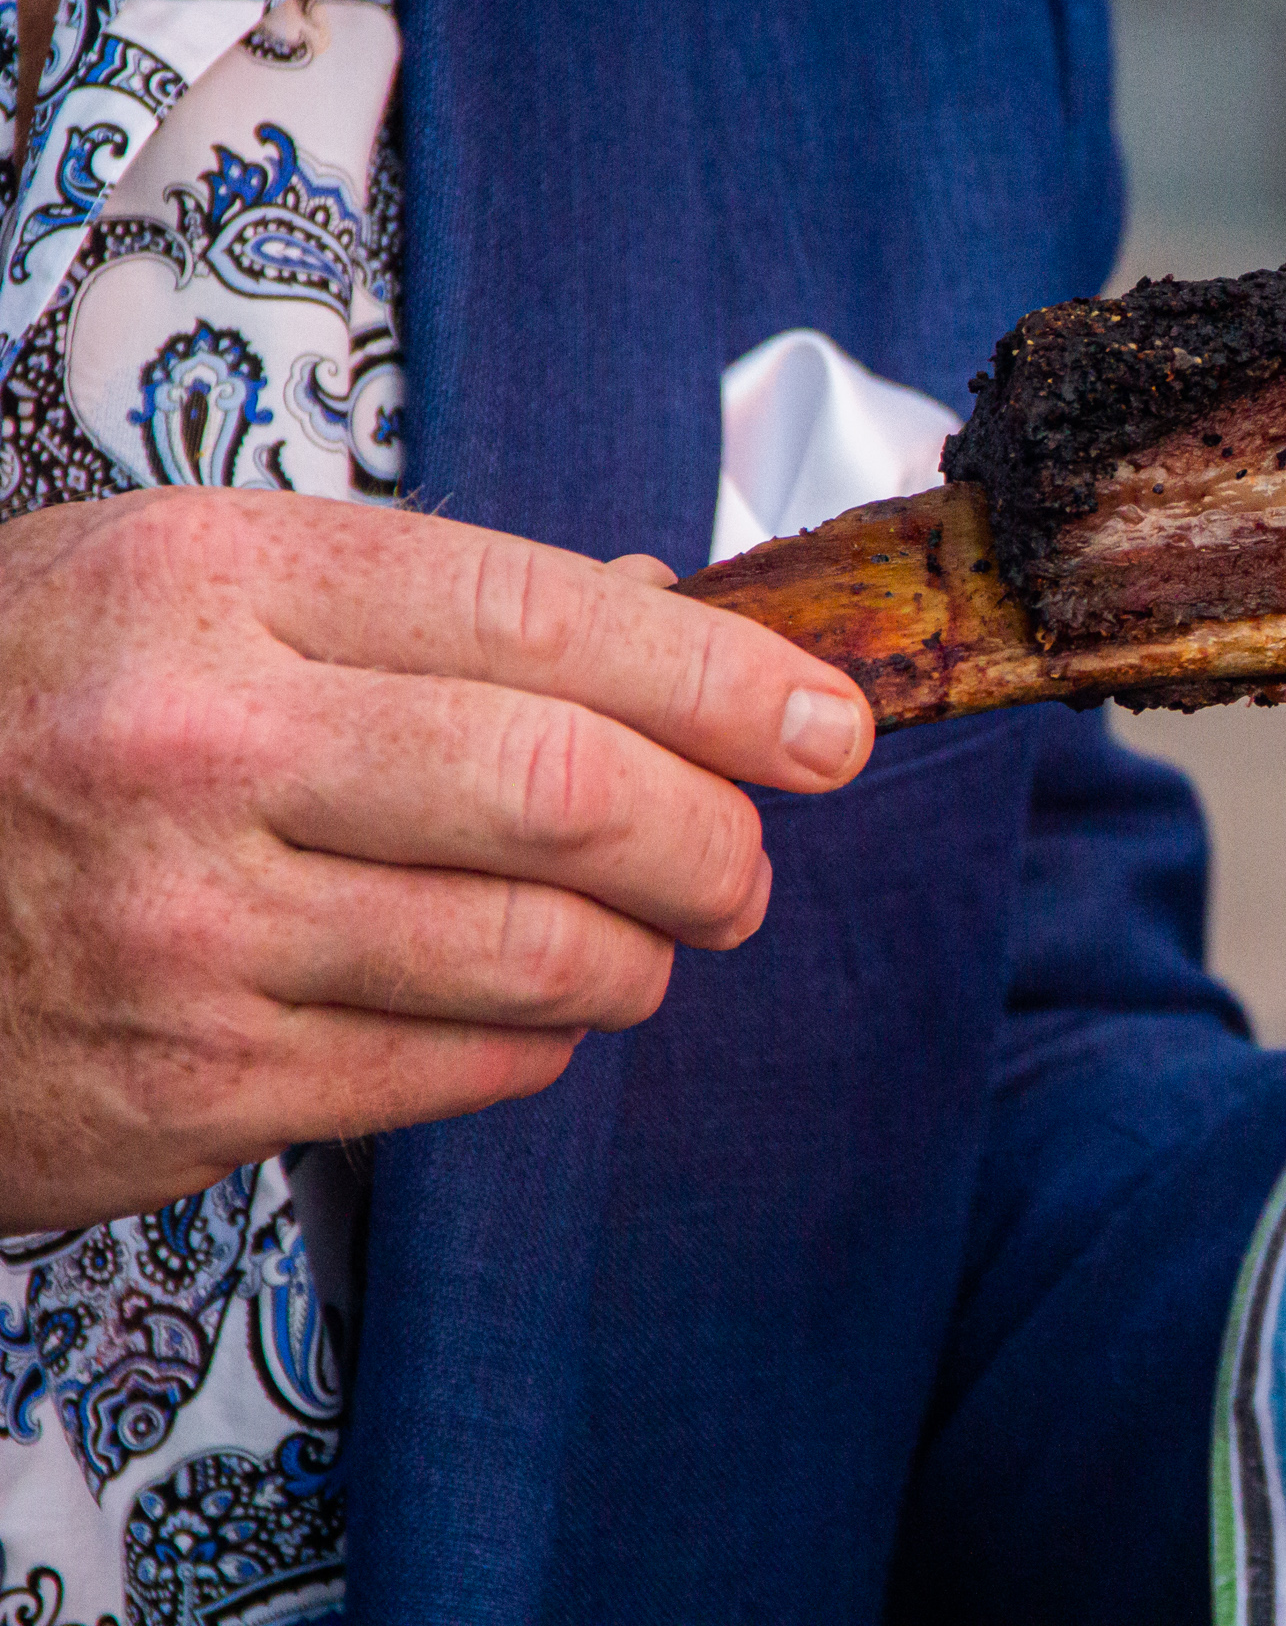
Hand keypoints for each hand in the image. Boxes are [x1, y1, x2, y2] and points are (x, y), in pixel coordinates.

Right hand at [0, 488, 873, 1233]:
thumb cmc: (19, 706)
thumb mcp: (184, 584)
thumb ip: (422, 601)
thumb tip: (670, 612)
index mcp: (218, 578)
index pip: (553, 623)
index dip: (729, 684)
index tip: (828, 727)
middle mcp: (200, 744)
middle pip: (576, 797)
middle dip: (719, 840)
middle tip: (747, 862)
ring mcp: (186, 927)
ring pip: (542, 955)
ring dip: (644, 958)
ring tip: (644, 940)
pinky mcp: (183, 1085)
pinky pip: (459, 1070)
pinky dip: (540, 1043)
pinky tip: (525, 1009)